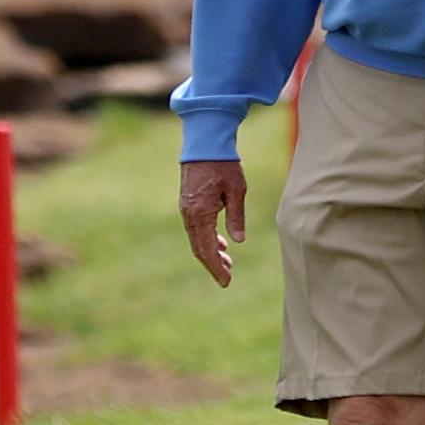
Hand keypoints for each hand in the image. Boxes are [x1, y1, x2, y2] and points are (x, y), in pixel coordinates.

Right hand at [179, 158, 247, 287]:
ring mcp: (186, 209)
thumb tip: (238, 241)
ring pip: (196, 239)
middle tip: (227, 278)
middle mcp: (189, 214)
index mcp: (200, 214)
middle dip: (213, 265)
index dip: (216, 268)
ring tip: (227, 261)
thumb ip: (236, 217)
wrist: (204, 143)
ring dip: (210, 252)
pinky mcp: (188, 203)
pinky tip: (220, 242)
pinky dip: (207, 239)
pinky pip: (195, 228)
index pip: (207, 249)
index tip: (226, 282)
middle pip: (199, 248)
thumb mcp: (236, 191)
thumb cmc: (223, 165)